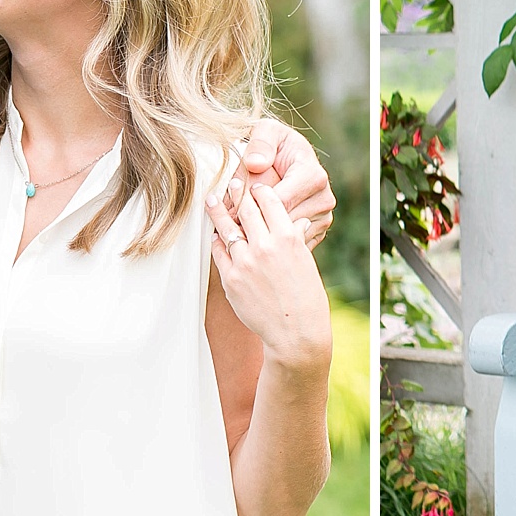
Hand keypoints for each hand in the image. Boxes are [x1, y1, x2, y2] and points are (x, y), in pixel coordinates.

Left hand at [208, 181, 333, 371]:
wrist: (294, 332)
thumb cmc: (305, 297)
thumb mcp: (305, 261)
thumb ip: (295, 239)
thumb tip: (294, 221)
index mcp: (288, 237)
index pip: (269, 201)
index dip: (260, 190)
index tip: (254, 186)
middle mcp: (265, 246)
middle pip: (245, 209)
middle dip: (236, 193)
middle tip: (230, 183)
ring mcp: (245, 262)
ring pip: (226, 228)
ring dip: (218, 212)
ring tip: (210, 200)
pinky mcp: (231, 279)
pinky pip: (219, 253)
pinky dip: (216, 242)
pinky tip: (215, 235)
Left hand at [238, 119, 334, 250]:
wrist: (292, 157)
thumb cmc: (275, 144)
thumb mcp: (266, 132)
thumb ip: (259, 143)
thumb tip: (255, 164)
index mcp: (313, 176)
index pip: (277, 201)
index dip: (250, 204)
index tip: (232, 202)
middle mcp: (324, 199)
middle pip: (280, 222)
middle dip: (253, 222)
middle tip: (229, 222)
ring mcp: (323, 218)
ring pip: (284, 237)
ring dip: (260, 236)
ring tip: (240, 228)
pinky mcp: (318, 231)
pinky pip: (290, 245)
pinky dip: (271, 243)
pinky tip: (256, 234)